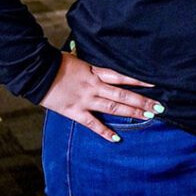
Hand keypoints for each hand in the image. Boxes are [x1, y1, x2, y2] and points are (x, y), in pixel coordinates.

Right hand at [38, 52, 162, 141]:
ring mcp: (85, 99)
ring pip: (113, 107)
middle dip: (142, 101)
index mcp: (95, 72)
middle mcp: (94, 86)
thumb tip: (91, 56)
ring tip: (148, 117)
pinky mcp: (74, 111)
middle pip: (123, 94)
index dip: (140, 80)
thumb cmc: (55, 63)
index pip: (123, 76)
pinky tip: (117, 138)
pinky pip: (92, 123)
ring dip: (132, 113)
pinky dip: (105, 131)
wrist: (35, 72)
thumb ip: (87, 62)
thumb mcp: (75, 58)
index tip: (155, 84)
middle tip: (159, 107)